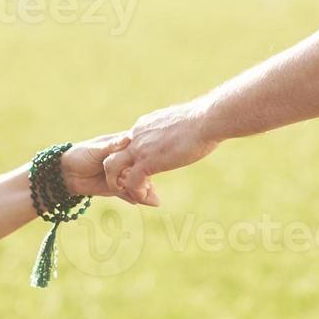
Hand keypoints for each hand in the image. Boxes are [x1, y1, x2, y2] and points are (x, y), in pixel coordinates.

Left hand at [61, 133, 159, 205]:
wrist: (66, 173)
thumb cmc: (81, 154)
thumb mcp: (97, 148)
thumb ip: (113, 146)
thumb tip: (128, 138)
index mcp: (123, 146)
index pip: (139, 151)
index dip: (146, 158)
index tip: (151, 164)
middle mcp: (125, 161)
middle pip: (140, 170)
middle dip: (146, 180)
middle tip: (150, 188)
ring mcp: (121, 176)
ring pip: (135, 184)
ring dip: (143, 192)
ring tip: (149, 199)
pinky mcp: (116, 189)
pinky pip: (127, 194)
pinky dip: (133, 198)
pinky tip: (139, 201)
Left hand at [101, 99, 220, 203]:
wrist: (206, 120)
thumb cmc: (204, 120)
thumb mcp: (182, 123)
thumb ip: (175, 130)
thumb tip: (185, 132)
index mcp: (145, 126)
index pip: (126, 143)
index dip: (130, 160)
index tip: (144, 172)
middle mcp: (137, 135)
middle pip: (112, 153)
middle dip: (116, 171)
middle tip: (130, 185)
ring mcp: (140, 147)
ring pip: (112, 167)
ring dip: (119, 184)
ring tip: (134, 195)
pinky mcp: (147, 161)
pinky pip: (131, 182)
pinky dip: (136, 193)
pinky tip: (148, 199)